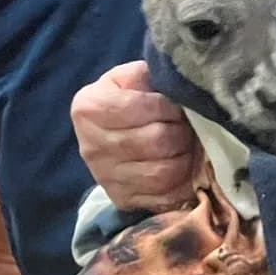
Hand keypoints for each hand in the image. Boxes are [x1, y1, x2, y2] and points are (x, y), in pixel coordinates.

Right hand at [71, 60, 199, 211]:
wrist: (117, 134)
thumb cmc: (133, 99)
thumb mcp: (135, 78)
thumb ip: (149, 75)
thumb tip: (174, 83)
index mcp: (88, 107)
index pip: (138, 108)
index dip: (166, 106)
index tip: (176, 106)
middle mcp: (90, 145)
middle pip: (155, 141)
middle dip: (181, 132)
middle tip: (187, 126)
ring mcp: (105, 176)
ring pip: (162, 171)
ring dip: (185, 157)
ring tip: (186, 145)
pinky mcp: (122, 199)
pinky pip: (163, 195)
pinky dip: (182, 181)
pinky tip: (183, 166)